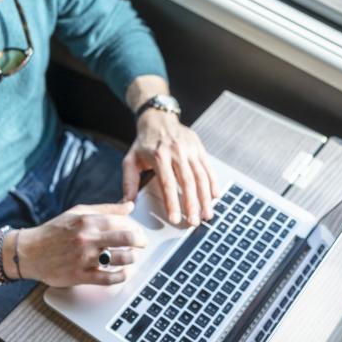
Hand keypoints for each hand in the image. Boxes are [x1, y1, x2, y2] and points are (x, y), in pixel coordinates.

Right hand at [16, 201, 146, 286]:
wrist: (29, 251)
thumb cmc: (55, 230)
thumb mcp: (79, 212)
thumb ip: (106, 209)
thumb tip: (129, 205)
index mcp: (88, 221)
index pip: (121, 222)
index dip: (134, 227)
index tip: (138, 231)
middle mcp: (87, 238)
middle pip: (125, 238)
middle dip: (139, 241)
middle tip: (143, 244)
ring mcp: (84, 258)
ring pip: (118, 258)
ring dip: (131, 258)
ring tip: (132, 257)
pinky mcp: (79, 276)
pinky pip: (106, 278)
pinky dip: (119, 276)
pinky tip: (123, 273)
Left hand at [122, 110, 218, 225]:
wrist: (158, 118)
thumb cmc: (144, 142)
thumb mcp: (131, 159)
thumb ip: (129, 181)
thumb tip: (127, 203)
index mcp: (159, 155)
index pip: (168, 183)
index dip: (172, 202)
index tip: (175, 219)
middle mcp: (177, 151)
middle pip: (188, 182)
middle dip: (192, 204)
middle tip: (194, 222)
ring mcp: (190, 149)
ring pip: (201, 176)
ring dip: (205, 197)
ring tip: (206, 215)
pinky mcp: (199, 148)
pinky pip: (208, 168)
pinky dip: (213, 183)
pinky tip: (214, 196)